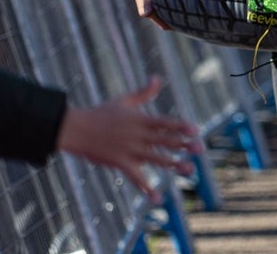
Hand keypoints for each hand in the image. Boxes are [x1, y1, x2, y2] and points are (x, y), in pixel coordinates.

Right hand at [56, 76, 201, 201]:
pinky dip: (147, 188)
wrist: (75, 129)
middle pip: (164, 140)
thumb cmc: (100, 113)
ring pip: (155, 158)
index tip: (196, 131)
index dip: (181, 126)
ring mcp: (129, 150)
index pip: (165, 123)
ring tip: (190, 169)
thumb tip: (157, 78)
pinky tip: (157, 198)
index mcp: (140, 120)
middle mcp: (137, 135)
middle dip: (183, 145)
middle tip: (201, 149)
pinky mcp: (119, 163)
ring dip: (173, 164)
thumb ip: (144, 93)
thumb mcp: (123, 101)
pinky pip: (136, 178)